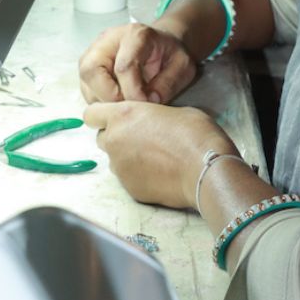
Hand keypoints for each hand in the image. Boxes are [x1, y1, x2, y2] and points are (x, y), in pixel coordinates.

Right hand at [78, 20, 196, 103]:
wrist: (159, 44)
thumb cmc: (169, 54)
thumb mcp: (183, 66)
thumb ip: (169, 82)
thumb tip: (149, 100)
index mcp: (134, 35)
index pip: (124, 66)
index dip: (134, 92)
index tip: (147, 104)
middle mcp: (107, 41)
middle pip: (92, 71)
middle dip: (109, 97)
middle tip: (130, 108)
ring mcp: (93, 52)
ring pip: (85, 82)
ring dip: (104, 101)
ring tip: (128, 105)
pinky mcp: (88, 66)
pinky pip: (86, 89)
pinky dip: (101, 101)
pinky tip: (120, 101)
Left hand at [84, 100, 230, 209]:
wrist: (208, 170)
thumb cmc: (196, 134)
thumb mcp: (174, 110)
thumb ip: (150, 115)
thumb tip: (150, 121)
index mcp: (122, 115)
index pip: (90, 114)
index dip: (101, 117)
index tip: (114, 120)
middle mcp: (114, 140)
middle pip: (101, 138)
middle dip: (115, 138)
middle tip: (139, 140)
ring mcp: (120, 167)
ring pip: (114, 160)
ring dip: (125, 158)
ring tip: (153, 160)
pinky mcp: (130, 188)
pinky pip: (127, 179)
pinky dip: (138, 177)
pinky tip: (159, 175)